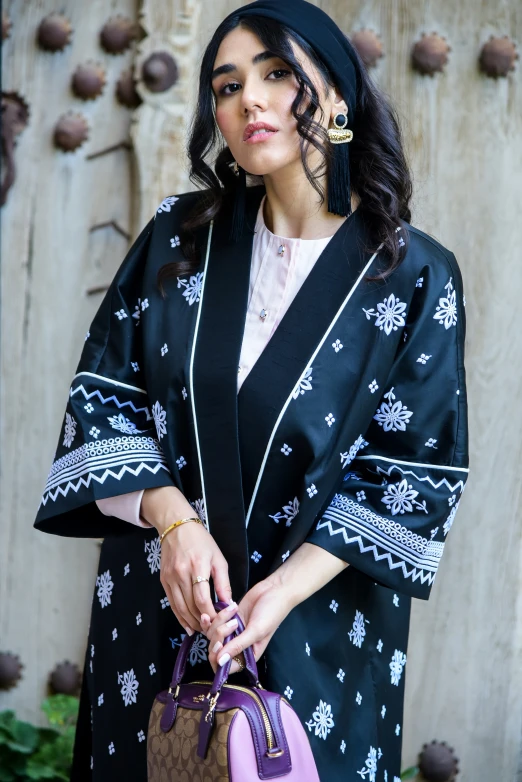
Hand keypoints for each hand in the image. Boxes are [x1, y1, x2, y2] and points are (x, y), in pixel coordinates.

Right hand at [141, 487, 231, 634]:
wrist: (176, 527)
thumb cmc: (201, 541)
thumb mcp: (218, 558)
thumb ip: (223, 582)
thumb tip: (228, 603)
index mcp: (197, 566)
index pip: (202, 598)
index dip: (211, 614)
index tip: (220, 622)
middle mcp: (181, 573)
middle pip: (190, 606)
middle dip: (202, 621)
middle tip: (213, 631)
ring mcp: (170, 578)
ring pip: (180, 608)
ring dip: (191, 622)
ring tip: (202, 630)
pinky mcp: (164, 581)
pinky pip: (172, 603)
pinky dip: (180, 616)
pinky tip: (188, 625)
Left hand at [202, 577, 295, 673]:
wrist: (274, 590)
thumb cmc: (271, 613)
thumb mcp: (256, 631)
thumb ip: (238, 646)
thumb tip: (220, 662)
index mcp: (247, 655)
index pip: (226, 667)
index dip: (218, 659)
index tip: (219, 645)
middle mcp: (237, 646)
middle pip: (216, 651)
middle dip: (219, 637)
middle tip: (232, 624)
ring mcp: (231, 632)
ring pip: (212, 635)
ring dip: (219, 622)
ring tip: (233, 611)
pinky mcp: (227, 618)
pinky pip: (212, 623)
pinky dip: (214, 616)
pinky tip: (222, 609)